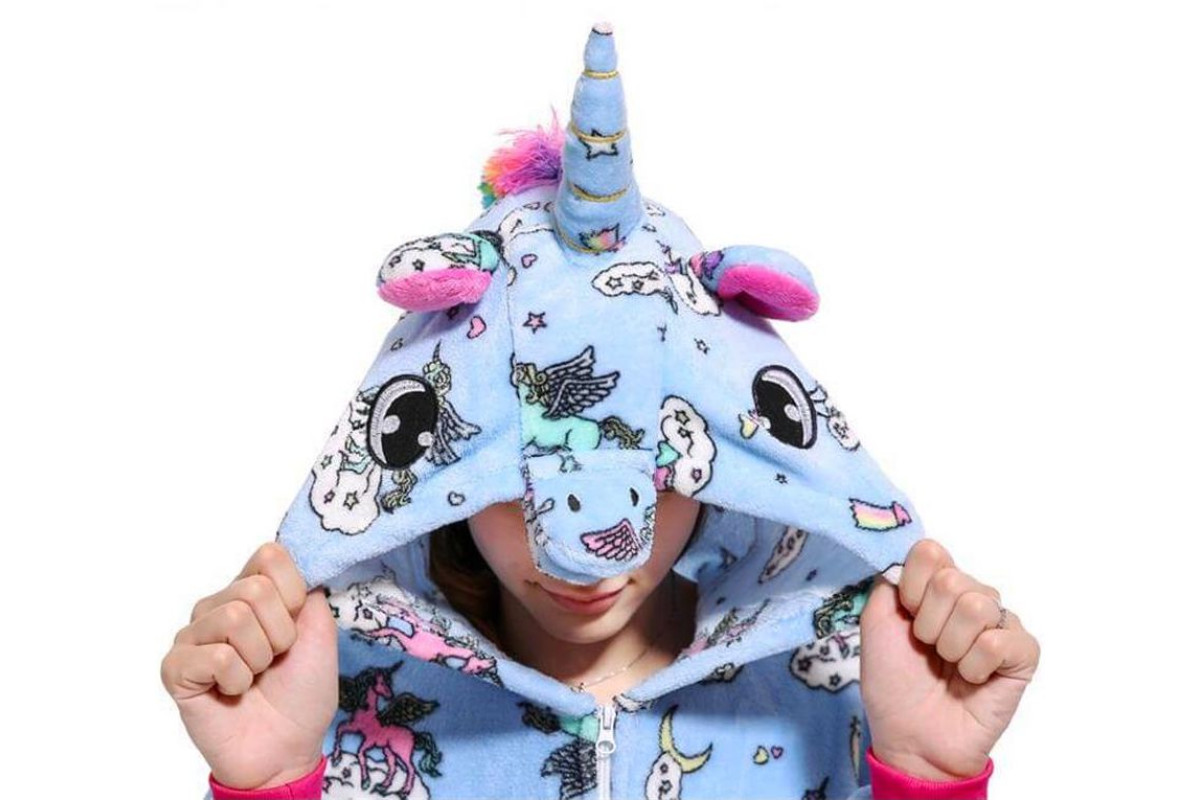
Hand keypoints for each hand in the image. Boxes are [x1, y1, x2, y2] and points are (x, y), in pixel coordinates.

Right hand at [161, 542, 338, 789]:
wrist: (287, 747)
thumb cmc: (303, 691)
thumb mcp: (320, 632)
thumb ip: (307, 589)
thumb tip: (292, 553)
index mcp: (252, 592)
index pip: (269, 555)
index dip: (294, 592)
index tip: (297, 627)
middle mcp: (218, 607)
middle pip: (255, 589)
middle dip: (281, 633)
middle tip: (275, 661)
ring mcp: (193, 636)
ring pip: (235, 618)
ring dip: (260, 658)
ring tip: (255, 677)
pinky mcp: (176, 668)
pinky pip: (216, 657)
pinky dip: (237, 680)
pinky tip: (232, 692)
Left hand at [859, 538, 1039, 780]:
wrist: (912, 737)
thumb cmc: (893, 683)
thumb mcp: (875, 624)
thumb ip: (889, 581)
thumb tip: (909, 551)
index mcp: (936, 588)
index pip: (931, 552)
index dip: (911, 588)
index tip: (905, 618)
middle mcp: (971, 598)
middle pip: (951, 579)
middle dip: (927, 623)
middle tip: (927, 650)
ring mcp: (1000, 624)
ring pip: (977, 607)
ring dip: (951, 645)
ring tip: (948, 666)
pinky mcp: (1023, 654)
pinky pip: (1000, 640)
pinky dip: (976, 665)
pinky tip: (972, 680)